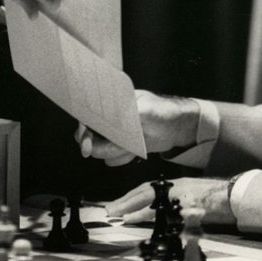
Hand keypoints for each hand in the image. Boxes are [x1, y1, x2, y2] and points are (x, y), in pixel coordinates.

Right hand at [74, 90, 198, 165]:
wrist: (178, 128)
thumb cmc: (163, 111)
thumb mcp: (145, 111)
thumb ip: (125, 116)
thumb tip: (108, 121)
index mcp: (111, 102)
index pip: (88, 115)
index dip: (84, 130)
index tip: (86, 145)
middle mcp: (109, 117)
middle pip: (89, 136)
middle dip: (99, 146)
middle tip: (113, 149)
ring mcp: (114, 133)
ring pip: (100, 150)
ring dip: (115, 152)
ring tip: (133, 146)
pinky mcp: (121, 146)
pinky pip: (112, 158)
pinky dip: (122, 157)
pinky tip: (135, 150)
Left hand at [105, 177, 235, 225]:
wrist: (234, 195)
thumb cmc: (212, 196)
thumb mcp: (189, 193)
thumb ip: (171, 199)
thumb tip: (152, 209)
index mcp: (174, 185)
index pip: (146, 189)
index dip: (129, 197)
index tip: (115, 205)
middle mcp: (176, 188)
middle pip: (145, 193)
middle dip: (126, 202)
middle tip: (110, 211)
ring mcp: (184, 198)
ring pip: (154, 202)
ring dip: (136, 210)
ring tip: (121, 217)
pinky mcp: (192, 208)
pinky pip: (171, 215)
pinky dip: (159, 218)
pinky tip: (148, 223)